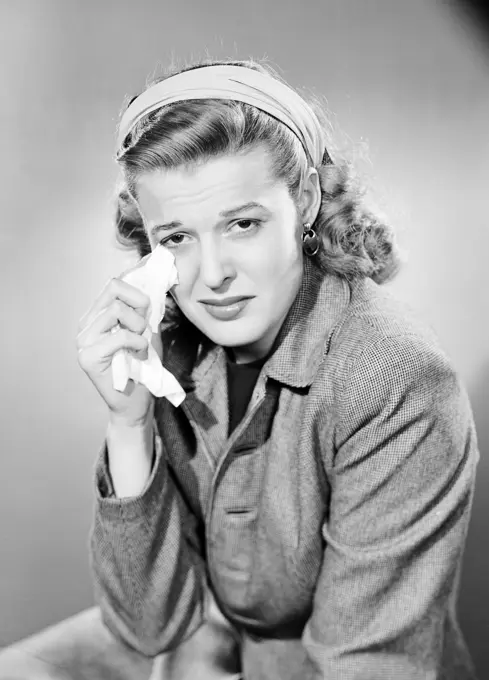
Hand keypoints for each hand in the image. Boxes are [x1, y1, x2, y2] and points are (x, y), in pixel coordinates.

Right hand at [76, 259, 162, 427]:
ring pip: (116, 310)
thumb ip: (145, 309)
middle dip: (139, 304)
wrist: (136, 404)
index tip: (148, 311)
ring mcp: (83, 340)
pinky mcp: (87, 357)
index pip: (114, 283)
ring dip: (138, 327)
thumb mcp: (147, 331)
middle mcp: (86, 324)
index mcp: (97, 315)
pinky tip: (138, 355)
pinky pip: (120, 336)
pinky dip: (137, 343)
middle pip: (113, 287)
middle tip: (144, 328)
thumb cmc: (142, 368)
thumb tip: (153, 280)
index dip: (137, 291)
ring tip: (140, 345)